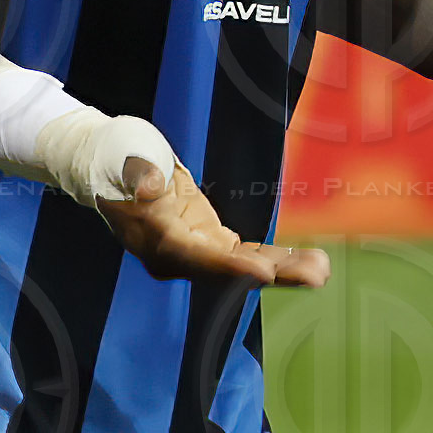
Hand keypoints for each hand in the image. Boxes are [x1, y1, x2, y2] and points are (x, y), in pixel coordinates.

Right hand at [97, 155, 332, 289]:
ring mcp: (194, 251)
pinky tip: (306, 260)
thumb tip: (148, 185)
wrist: (111, 169)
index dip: (228, 266)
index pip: (194, 256)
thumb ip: (139, 173)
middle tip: (316, 275)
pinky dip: (275, 258)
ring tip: (322, 270)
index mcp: (155, 237)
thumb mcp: (124, 157)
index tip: (264, 272)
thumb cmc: (117, 158)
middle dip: (272, 273)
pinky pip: (245, 255)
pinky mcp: (209, 241)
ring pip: (242, 267)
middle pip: (226, 271)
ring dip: (284, 269)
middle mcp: (176, 255)